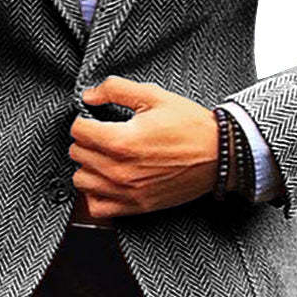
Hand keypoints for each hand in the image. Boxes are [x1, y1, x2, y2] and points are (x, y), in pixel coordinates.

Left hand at [69, 75, 219, 217]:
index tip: (94, 118)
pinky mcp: (136, 206)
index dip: (84, 119)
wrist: (220, 154)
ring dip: (88, 166)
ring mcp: (127, 191)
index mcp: (122, 140)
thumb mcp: (153, 96)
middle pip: (77, 154)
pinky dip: (96, 193)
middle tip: (102, 134)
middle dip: (86, 140)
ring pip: (81, 180)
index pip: (77, 131)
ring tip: (103, 156)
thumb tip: (88, 95)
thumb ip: (115, 90)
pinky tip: (106, 179)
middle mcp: (120, 170)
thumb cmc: (190, 125)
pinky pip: (97, 206)